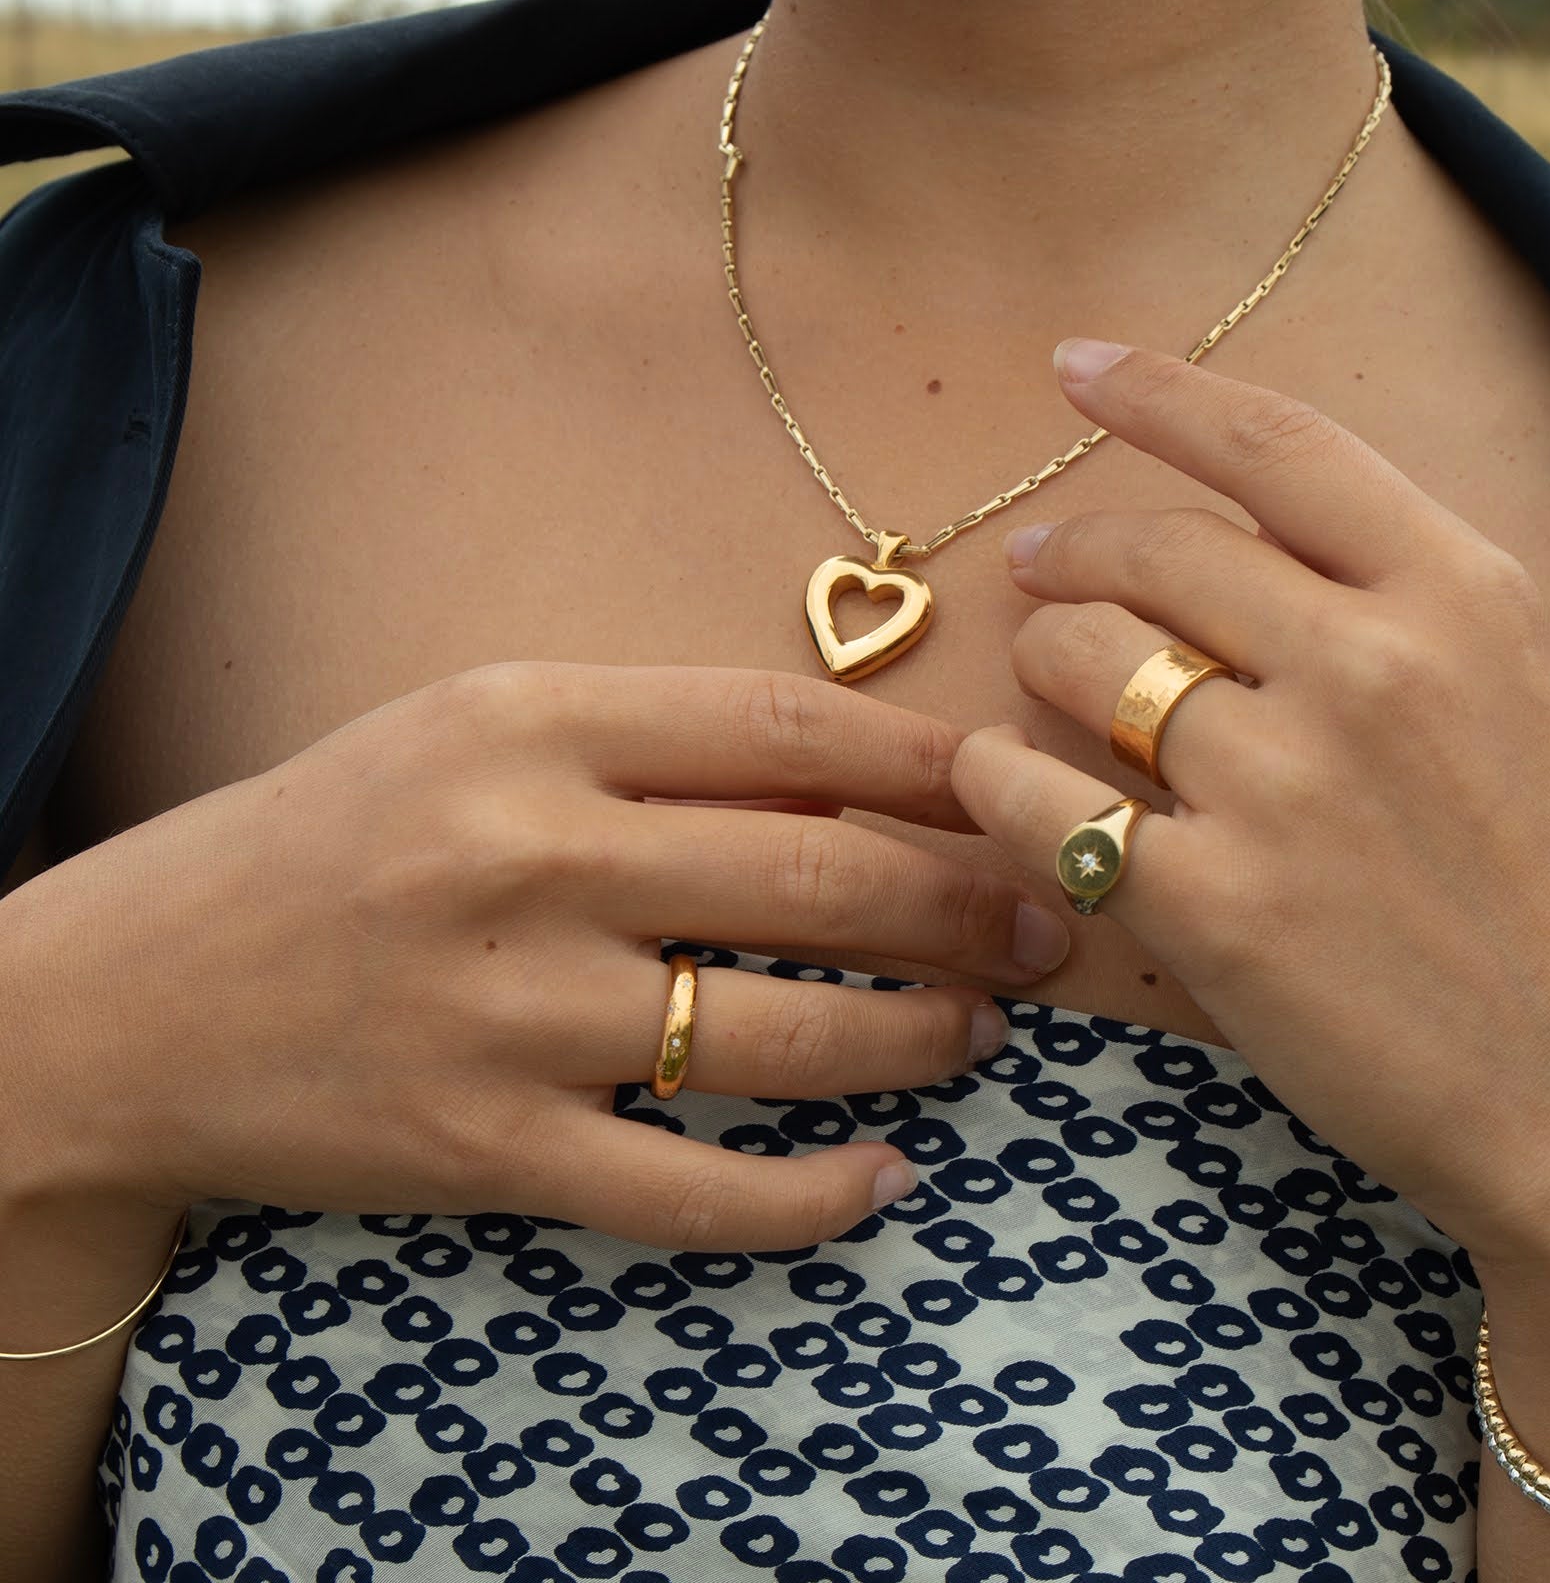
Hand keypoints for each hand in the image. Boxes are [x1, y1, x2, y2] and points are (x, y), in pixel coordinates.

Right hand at [3, 663, 1068, 1252]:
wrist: (134, 994)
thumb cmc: (333, 834)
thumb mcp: (478, 728)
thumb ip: (653, 739)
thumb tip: (854, 783)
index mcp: (535, 721)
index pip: (789, 728)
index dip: (930, 764)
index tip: (1013, 788)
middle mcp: (532, 857)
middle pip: (818, 881)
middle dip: (964, 909)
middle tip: (1047, 926)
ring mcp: (511, 1014)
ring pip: (783, 1039)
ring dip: (917, 1041)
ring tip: (983, 1033)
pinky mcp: (487, 1152)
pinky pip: (692, 1191)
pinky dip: (811, 1196)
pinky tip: (881, 1178)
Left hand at [952, 340, 1549, 1275]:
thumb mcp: (1515, 689)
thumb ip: (1388, 592)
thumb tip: (1222, 530)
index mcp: (1461, 593)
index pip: (1277, 444)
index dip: (1157, 391)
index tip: (1075, 364)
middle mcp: (1370, 666)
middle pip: (1155, 550)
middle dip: (1072, 548)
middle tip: (1037, 564)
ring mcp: (1286, 786)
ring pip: (1081, 660)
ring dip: (1041, 660)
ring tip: (1047, 688)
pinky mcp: (1215, 906)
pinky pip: (1039, 798)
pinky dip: (1001, 780)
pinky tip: (1009, 784)